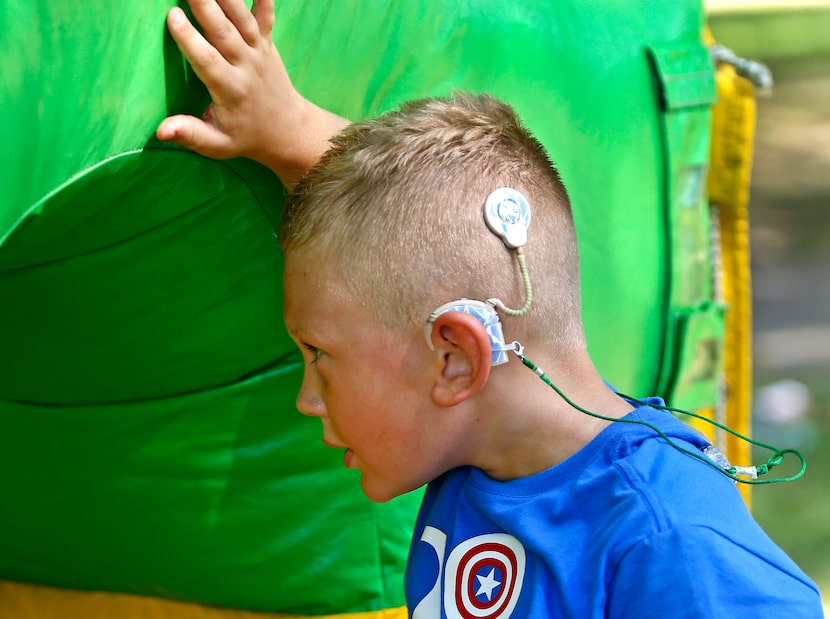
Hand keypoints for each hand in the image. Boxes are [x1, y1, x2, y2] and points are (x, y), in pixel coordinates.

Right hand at [156, 0, 346, 188]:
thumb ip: (191, 135)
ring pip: (242, 17)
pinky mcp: (267, 42)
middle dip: (204, 4)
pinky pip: (266, 14)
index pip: (207, 60)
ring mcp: (258, 51)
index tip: (173, 15)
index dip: (190, 38)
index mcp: (230, 90)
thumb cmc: (246, 137)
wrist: (287, 131)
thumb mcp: (218, 145)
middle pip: (223, 31)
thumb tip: (161, 131)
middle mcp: (246, 66)